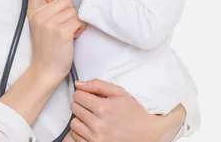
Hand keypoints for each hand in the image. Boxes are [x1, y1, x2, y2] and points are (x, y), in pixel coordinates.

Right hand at [27, 0, 84, 80]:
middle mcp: (39, 15)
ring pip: (73, 10)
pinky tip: (72, 37)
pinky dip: (80, 28)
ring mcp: (49, 23)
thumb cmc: (47, 45)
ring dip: (76, 21)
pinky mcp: (61, 32)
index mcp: (33, 11)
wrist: (46, 69)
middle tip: (64, 26)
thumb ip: (47, 4)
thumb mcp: (42, 22)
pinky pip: (79, 20)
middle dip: (70, 12)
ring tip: (68, 32)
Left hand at [69, 79, 184, 141]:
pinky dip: (80, 131)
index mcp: (104, 108)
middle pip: (74, 108)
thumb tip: (78, 84)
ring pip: (73, 123)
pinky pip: (76, 137)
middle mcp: (99, 124)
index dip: (82, 93)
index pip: (78, 96)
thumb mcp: (119, 93)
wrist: (146, 133)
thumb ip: (98, 85)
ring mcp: (96, 138)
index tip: (88, 96)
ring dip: (79, 118)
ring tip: (90, 117)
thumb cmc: (133, 111)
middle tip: (90, 106)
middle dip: (81, 104)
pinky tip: (90, 127)